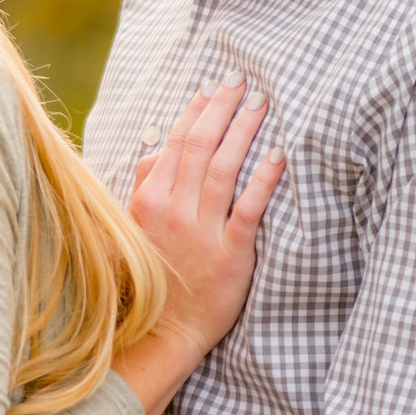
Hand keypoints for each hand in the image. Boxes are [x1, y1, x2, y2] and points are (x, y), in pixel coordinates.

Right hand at [129, 76, 285, 363]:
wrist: (164, 333)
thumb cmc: (154, 278)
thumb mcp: (135, 229)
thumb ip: (145, 186)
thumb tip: (158, 149)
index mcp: (149, 200)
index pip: (175, 142)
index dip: (197, 110)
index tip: (214, 87)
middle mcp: (173, 210)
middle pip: (201, 146)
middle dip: (223, 108)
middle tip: (244, 81)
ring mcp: (201, 232)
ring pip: (225, 168)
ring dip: (244, 130)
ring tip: (262, 104)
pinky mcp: (231, 254)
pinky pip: (250, 208)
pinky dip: (265, 178)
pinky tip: (280, 154)